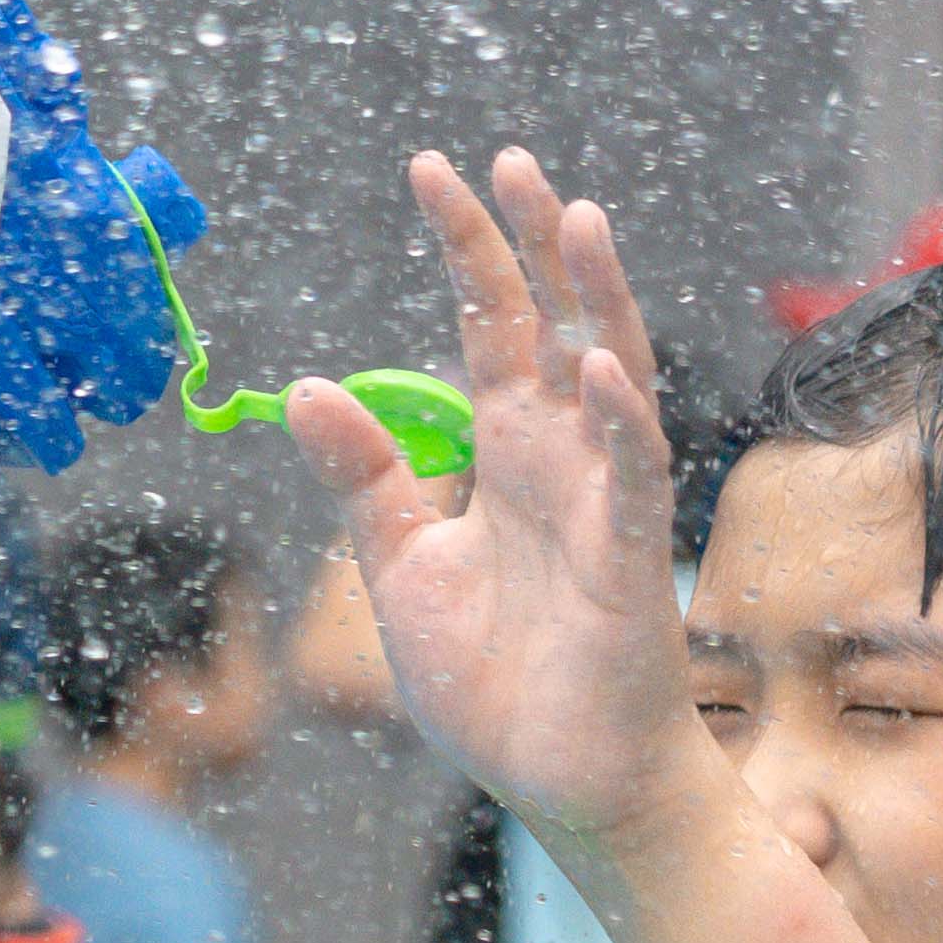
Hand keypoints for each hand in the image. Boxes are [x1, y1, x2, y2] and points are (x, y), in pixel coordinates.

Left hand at [284, 151, 705, 869]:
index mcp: (506, 454)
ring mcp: (603, 500)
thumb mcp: (400, 569)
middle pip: (553, 326)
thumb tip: (307, 388)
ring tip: (577, 218)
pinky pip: (634, 474)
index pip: (489, 328)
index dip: (466, 252)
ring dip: (597, 299)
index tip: (431, 171)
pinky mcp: (630, 558)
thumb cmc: (495, 682)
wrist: (560, 780)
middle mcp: (561, 459)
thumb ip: (366, 478)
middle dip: (533, 244)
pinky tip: (600, 367)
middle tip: (507, 161)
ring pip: (612, 374)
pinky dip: (621, 421)